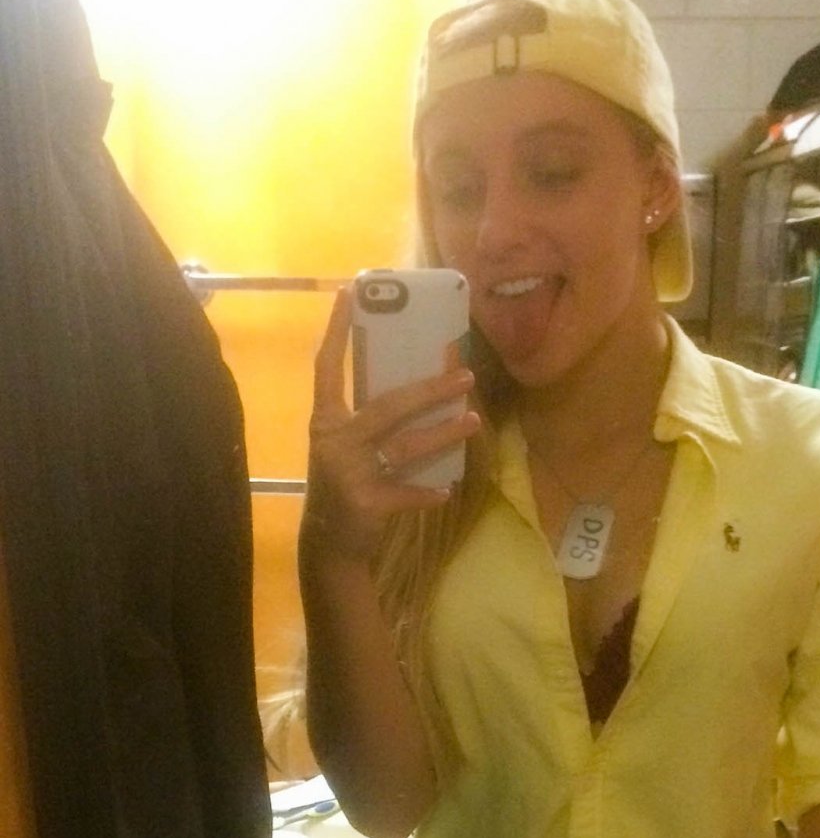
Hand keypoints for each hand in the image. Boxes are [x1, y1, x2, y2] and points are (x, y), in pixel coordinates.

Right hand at [303, 286, 481, 562]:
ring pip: (407, 446)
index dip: (337, 330)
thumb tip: (420, 388)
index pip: (327, 366)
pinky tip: (448, 489)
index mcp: (325, 421)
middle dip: (430, 390)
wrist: (330, 545)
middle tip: (466, 376)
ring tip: (475, 422)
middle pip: (388, 405)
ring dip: (445, 434)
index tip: (350, 292)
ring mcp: (349, 473)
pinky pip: (407, 491)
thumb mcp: (345, 448)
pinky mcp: (366, 503)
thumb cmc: (345, 486)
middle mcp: (334, 441)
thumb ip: (368, 421)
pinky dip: (429, 492)